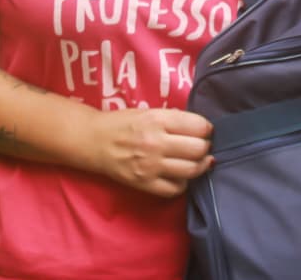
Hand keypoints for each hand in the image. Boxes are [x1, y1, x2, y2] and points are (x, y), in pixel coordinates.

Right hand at [96, 108, 213, 197]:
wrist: (93, 141)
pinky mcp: (144, 184)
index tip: (205, 131)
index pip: (198, 126)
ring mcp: (150, 165)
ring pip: (191, 170)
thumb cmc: (122, 123)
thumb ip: (173, 119)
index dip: (207, 129)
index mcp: (158, 120)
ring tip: (198, 162)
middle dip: (206, 147)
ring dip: (200, 166)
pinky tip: (180, 175)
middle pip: (198, 149)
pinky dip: (183, 183)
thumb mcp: (148, 112)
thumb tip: (200, 129)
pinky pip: (175, 189)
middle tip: (203, 146)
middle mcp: (156, 142)